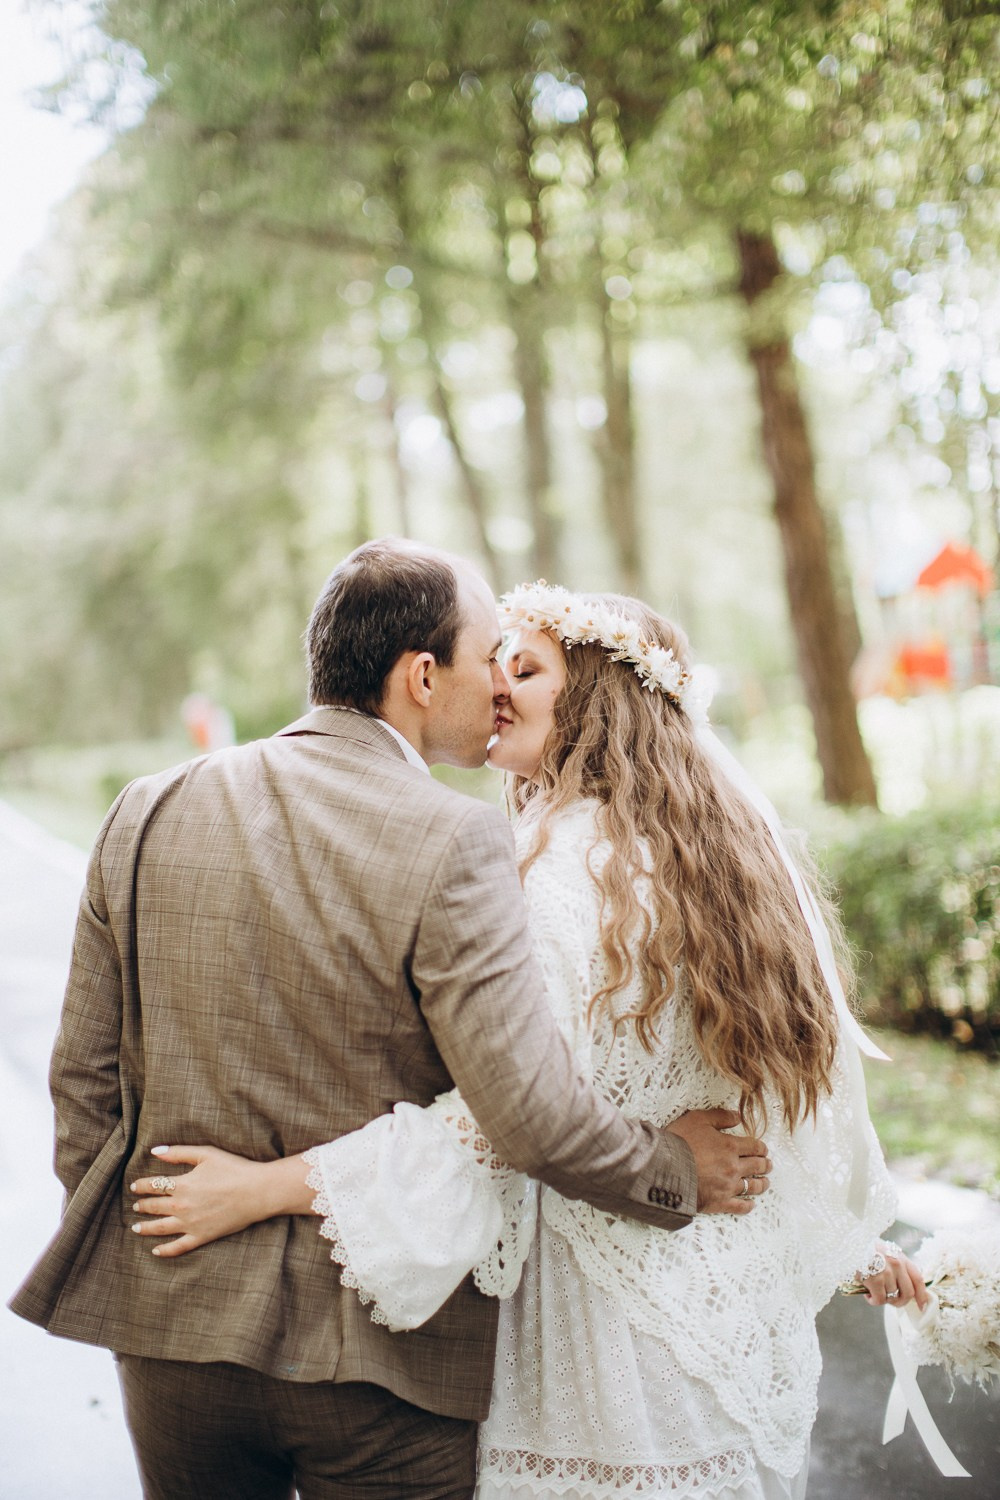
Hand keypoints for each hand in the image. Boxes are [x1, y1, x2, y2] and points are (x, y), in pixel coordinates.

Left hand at [130, 1144, 313, 1258]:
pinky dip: (165, 1251)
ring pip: (160, 1228)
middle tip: (135, 1205)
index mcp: (182, 1185)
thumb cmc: (234, 1169)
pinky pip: (178, 1247)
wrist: (257, 1192)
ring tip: (136, 1228)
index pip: (154, 1186)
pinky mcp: (201, 1237)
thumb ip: (178, 1152)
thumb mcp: (206, 1154)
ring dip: (145, 1228)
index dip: (141, 1186)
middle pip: (154, 1207)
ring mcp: (190, 1224)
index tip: (134, 1186)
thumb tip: (154, 1151)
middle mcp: (181, 1206)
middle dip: (142, 1206)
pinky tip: (155, 1251)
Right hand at [666, 1108, 770, 1214]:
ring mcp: (728, 1186)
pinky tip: (751, 1204)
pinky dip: (747, 1205)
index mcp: (730, 1146)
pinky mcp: (719, 1202)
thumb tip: (737, 1116)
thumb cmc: (679, 1142)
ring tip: (765, 1182)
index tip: (764, 1149)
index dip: (761, 1147)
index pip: (754, 1147)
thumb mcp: (698, 1119)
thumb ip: (720, 1117)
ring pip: (752, 1186)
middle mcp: (733, 1167)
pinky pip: (739, 1206)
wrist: (665, 1169)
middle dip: (765, 1164)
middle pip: (757, 1166)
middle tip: (768, 1165)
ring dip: (761, 1184)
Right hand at [860, 1242, 929, 1310]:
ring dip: (883, 1300)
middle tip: (890, 1301)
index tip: (922, 1306)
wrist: (847, 1242)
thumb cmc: (863, 1248)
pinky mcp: (875, 1280)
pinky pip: (880, 1300)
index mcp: (900, 1256)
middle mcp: (897, 1264)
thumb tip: (902, 1287)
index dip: (922, 1295)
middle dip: (900, 1302)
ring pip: (892, 1297)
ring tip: (873, 1292)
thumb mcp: (884, 1251)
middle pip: (908, 1293)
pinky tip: (867, 1295)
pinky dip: (874, 1301)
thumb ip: (895, 1265)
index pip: (917, 1279)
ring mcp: (887, 1272)